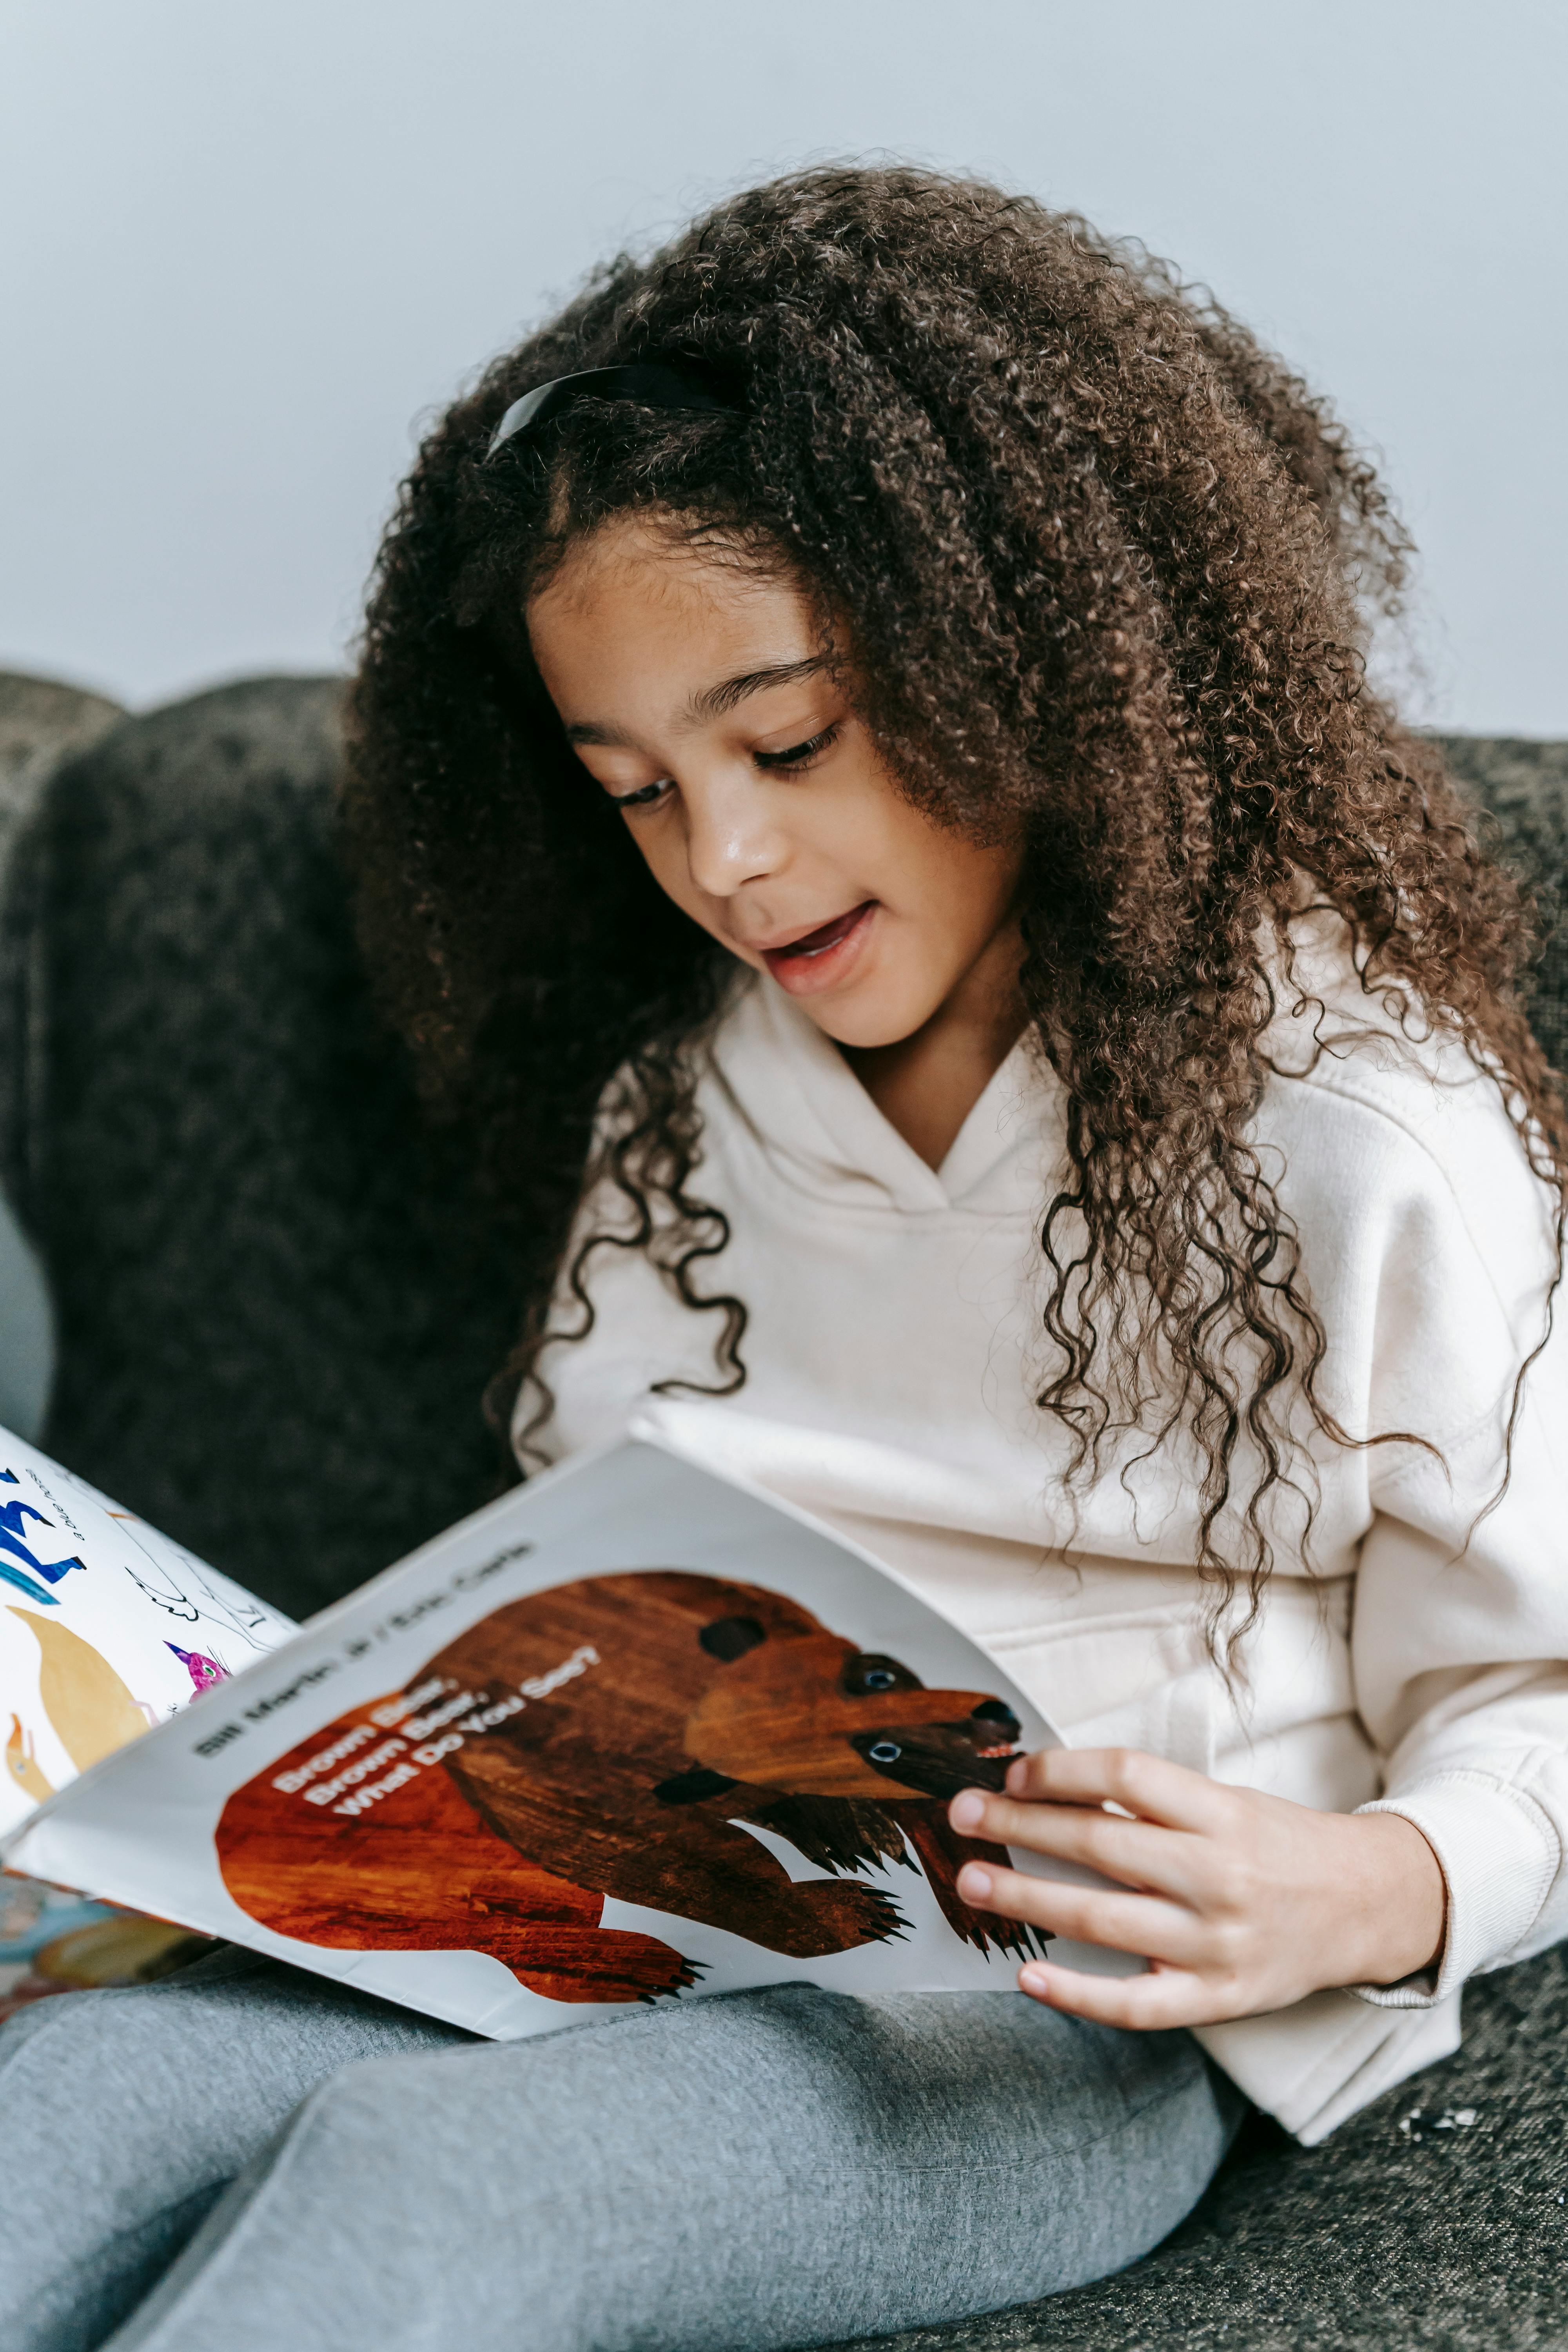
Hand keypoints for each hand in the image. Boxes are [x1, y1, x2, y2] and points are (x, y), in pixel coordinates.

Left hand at [947, 1747, 1446, 2029]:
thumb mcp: (1228, 1801)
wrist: (1366, 1906)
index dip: (1063, 1769)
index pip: (1128, 1775)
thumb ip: (1153, 1800)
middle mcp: (1220, 1875)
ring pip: (1105, 1920)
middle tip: (963, 1816)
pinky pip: (1136, 2004)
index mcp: (1223, 1814)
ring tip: (974, 1882)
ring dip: (1028, 1899)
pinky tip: (1028, 1975)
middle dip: (1021, 1826)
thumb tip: (1052, 1786)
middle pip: (1103, 1843)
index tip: (1014, 1770)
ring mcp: (1218, 1943)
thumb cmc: (1279, 1844)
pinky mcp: (1220, 1999)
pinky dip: (1077, 1993)